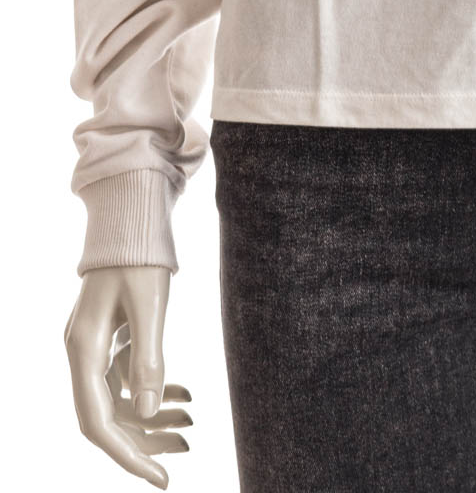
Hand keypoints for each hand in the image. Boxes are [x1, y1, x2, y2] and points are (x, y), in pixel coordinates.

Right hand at [64, 266, 192, 485]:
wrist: (131, 213)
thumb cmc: (140, 254)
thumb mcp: (150, 304)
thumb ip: (148, 358)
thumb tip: (149, 413)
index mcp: (84, 349)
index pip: (98, 422)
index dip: (127, 455)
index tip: (160, 478)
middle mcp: (81, 352)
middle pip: (107, 417)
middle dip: (144, 439)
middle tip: (185, 450)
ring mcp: (92, 346)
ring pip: (118, 400)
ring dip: (152, 415)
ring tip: (191, 421)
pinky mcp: (107, 337)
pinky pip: (124, 378)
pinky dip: (151, 388)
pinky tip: (182, 393)